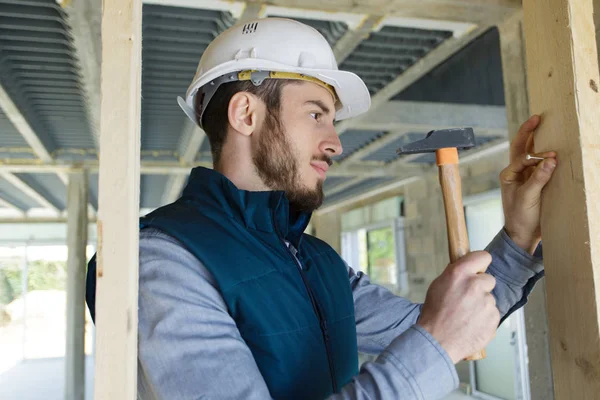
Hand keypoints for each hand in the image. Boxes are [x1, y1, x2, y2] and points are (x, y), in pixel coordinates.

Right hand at [417, 251, 498, 363]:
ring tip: (466, 316)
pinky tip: (472, 324)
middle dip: (481, 288)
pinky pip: (493, 314)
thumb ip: (456, 275)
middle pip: (489, 280)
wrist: (437, 341)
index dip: (481, 264)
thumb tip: (468, 270)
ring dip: (482, 305)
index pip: (483, 257)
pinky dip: (485, 319)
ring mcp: (486, 302)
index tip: (479, 269)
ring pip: (489, 299)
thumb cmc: (434, 315)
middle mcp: (475, 285)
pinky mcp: (493, 318)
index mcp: (459, 273)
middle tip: (468, 299)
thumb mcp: (438, 285)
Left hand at [500, 115, 556, 252]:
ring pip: (530, 154)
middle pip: (521, 147)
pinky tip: (553, 149)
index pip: (522, 157)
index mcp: (508, 175)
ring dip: (537, 141)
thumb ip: (538, 178)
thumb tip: (550, 159)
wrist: (523, 235)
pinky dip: (545, 156)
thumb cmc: (520, 217)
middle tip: (538, 117)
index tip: (553, 155)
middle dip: (528, 132)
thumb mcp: (529, 198)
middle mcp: (515, 173)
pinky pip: (540, 165)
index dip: (537, 155)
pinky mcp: (534, 182)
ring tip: (545, 126)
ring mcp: (525, 176)